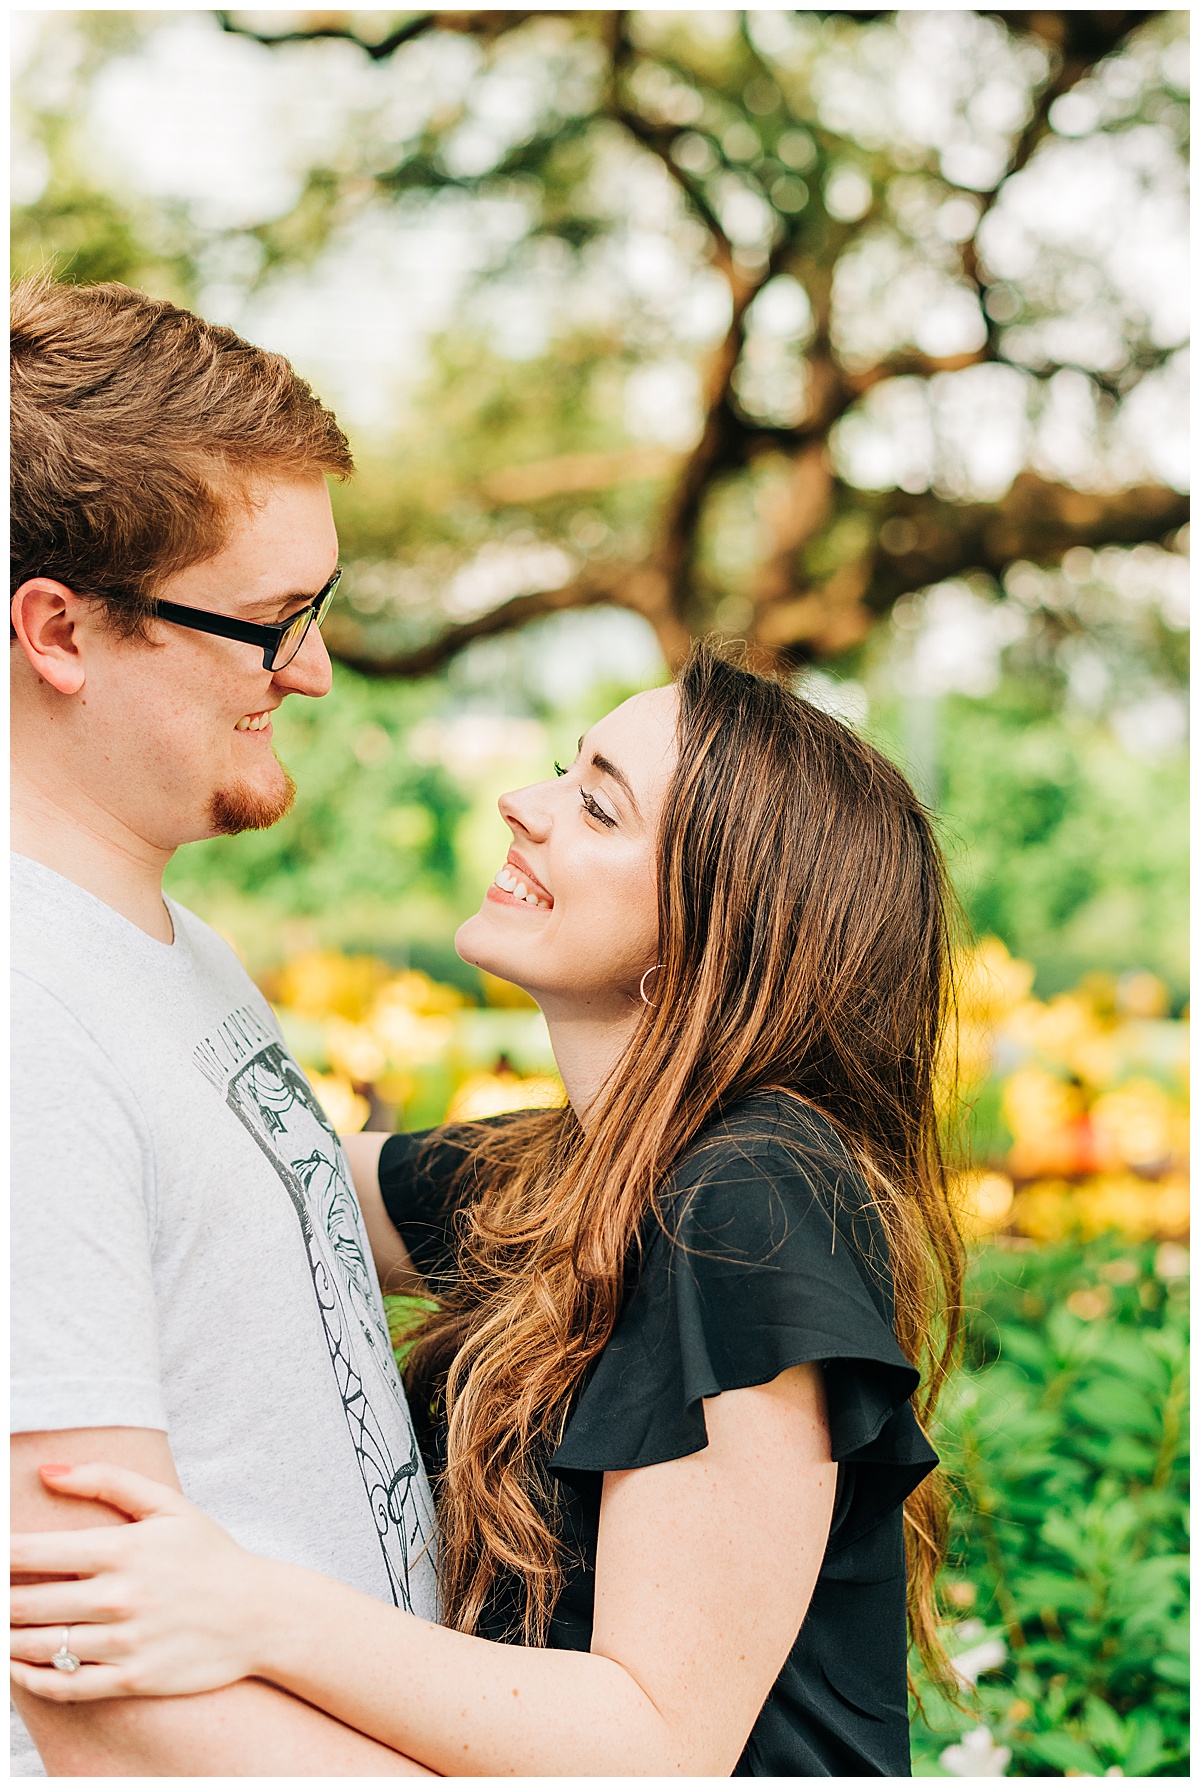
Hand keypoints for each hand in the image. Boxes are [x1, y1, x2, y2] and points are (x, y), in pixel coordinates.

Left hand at [10, 1462, 274, 1701]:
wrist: (260, 1614)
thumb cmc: (209, 1554)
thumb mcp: (167, 1505)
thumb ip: (107, 1480)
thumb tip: (47, 1471)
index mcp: (122, 1549)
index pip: (31, 1552)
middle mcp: (118, 1597)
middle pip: (23, 1604)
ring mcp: (124, 1642)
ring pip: (37, 1646)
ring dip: (6, 1638)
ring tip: (0, 1627)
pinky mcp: (131, 1680)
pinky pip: (64, 1686)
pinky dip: (29, 1680)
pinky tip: (16, 1668)